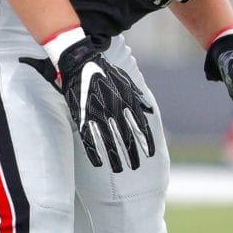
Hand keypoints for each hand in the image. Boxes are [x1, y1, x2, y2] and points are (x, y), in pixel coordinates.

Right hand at [24, 37, 154, 170]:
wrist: (81, 62)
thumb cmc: (106, 72)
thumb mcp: (127, 82)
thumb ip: (138, 98)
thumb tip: (150, 111)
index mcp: (127, 101)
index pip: (140, 126)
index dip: (146, 141)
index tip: (150, 154)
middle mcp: (114, 110)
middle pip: (126, 138)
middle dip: (132, 154)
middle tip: (136, 166)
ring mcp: (98, 114)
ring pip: (109, 142)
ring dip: (115, 157)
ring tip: (121, 169)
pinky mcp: (82, 116)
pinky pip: (89, 139)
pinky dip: (94, 152)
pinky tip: (99, 163)